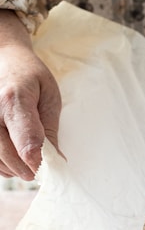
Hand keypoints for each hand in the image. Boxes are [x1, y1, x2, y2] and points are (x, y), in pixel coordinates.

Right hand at [0, 10, 61, 179]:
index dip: (39, 162)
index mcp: (14, 101)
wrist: (3, 60)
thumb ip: (50, 131)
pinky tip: (13, 156)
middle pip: (9, 157)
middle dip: (28, 168)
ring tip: (27, 157)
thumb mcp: (49, 97)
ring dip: (14, 168)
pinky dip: (3, 164)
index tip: (49, 168)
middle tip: (41, 167)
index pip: (27, 143)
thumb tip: (55, 161)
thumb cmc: (29, 77)